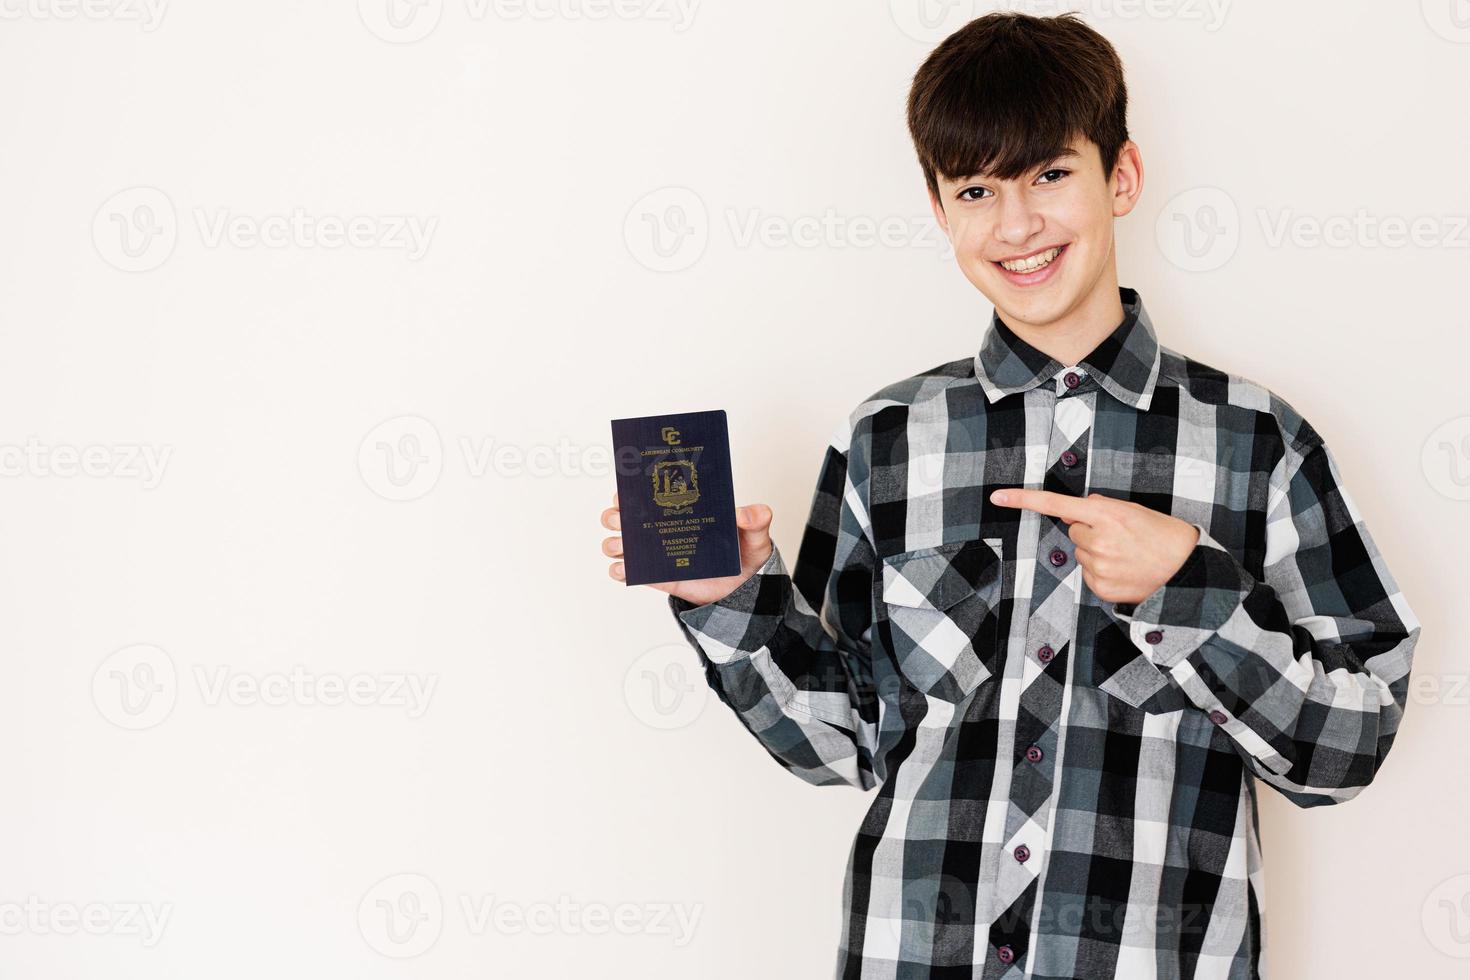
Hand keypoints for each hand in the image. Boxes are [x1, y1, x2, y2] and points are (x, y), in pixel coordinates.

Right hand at [601, 491, 775, 605]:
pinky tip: (624, 568)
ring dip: (614, 542)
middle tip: (621, 518)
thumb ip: (756, 519)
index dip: (631, 489)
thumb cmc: (745, 553)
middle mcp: (663, 528)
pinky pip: (631, 573)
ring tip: (622, 545)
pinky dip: (620, 570)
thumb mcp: (755, 534)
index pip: (649, 494)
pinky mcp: (658, 577)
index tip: (626, 489)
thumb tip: (746, 513)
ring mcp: (658, 553)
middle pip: (625, 517)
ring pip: (621, 544)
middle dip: (615, 515)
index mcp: (680, 509)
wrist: (743, 589)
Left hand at [988, 488, 1199, 604]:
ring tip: (1127, 555)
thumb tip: (1076, 508)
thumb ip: (1101, 507)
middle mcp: (1097, 540)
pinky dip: (1102, 572)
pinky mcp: (1099, 588)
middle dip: (1090, 532)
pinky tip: (1124, 571)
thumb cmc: (1163, 536)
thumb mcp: (1134, 510)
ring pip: (1081, 554)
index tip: (997, 497)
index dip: (1023, 500)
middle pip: (1073, 530)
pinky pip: (1088, 575)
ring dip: (1097, 553)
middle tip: (1121, 538)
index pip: (1056, 504)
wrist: (1187, 571)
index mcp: (1106, 515)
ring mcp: (1097, 567)